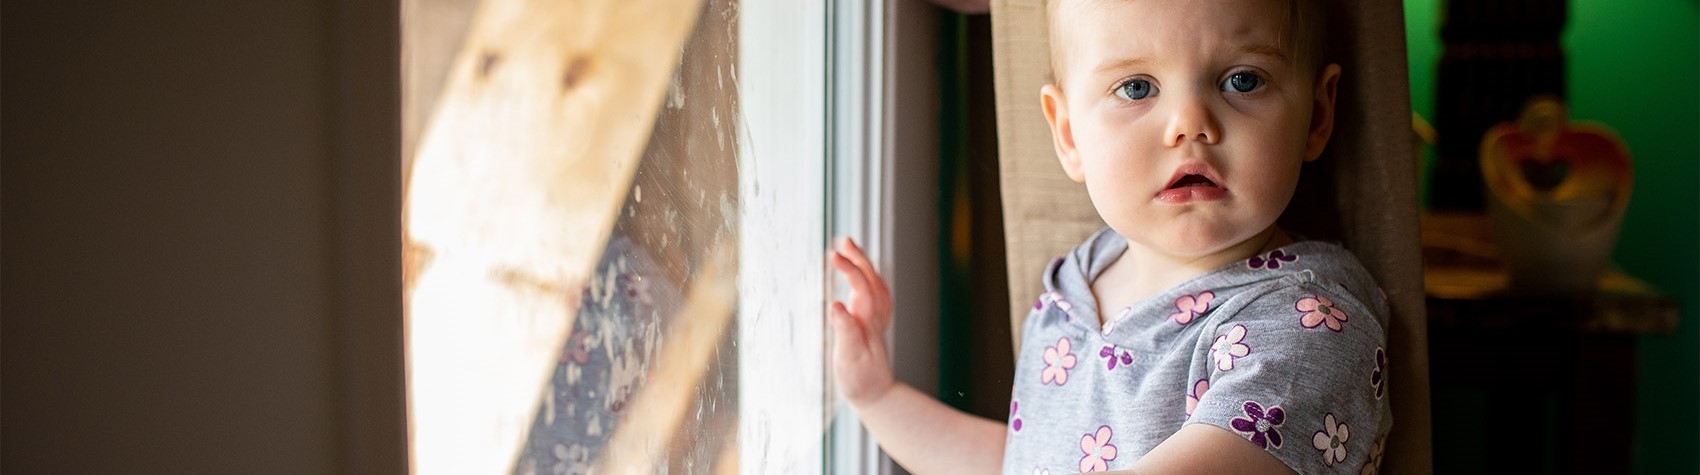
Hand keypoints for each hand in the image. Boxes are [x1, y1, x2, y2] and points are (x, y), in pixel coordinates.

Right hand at [827, 237, 895, 406]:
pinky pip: (876, 296)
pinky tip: (863, 278)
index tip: (833, 254)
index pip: (861, 287)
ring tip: (850, 249)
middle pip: (872, 280)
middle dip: (859, 258)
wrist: (878, 397)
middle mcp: (874, 318)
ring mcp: (876, 322)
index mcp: (867, 322)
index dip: (849, 269)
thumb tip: (835, 305)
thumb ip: (844, 330)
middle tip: (844, 240)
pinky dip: (870, 281)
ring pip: (875, 286)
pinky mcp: (873, 327)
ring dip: (865, 266)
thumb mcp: (848, 358)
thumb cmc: (860, 380)